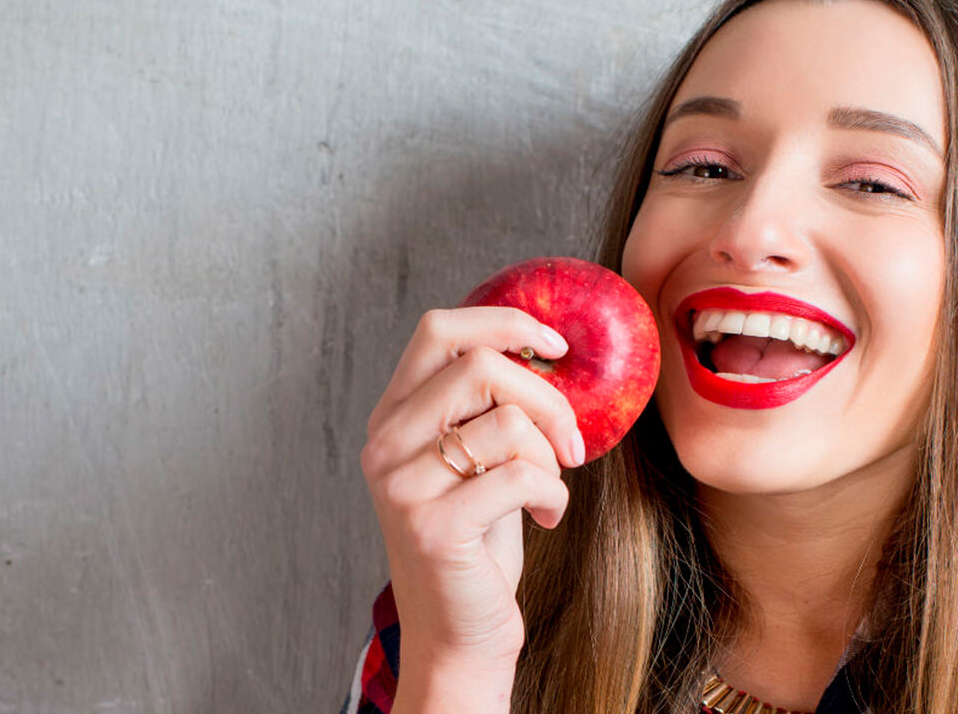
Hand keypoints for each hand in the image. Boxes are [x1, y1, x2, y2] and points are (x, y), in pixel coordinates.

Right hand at [360, 307, 583, 676]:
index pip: (440, 330)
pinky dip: (553, 494)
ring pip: (506, 421)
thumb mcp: (481, 460)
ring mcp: (402, 485)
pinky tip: (547, 517)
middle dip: (547, 398)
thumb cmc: (482, 542)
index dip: (505, 322)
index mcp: (394, 416)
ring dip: (550, 455)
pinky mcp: (433, 527)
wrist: (460, 634)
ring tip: (548, 489)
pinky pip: (521, 477)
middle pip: (480, 365)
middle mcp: (385, 444)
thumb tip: (549, 347)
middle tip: (572, 442)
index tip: (557, 346)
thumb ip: (491, 406)